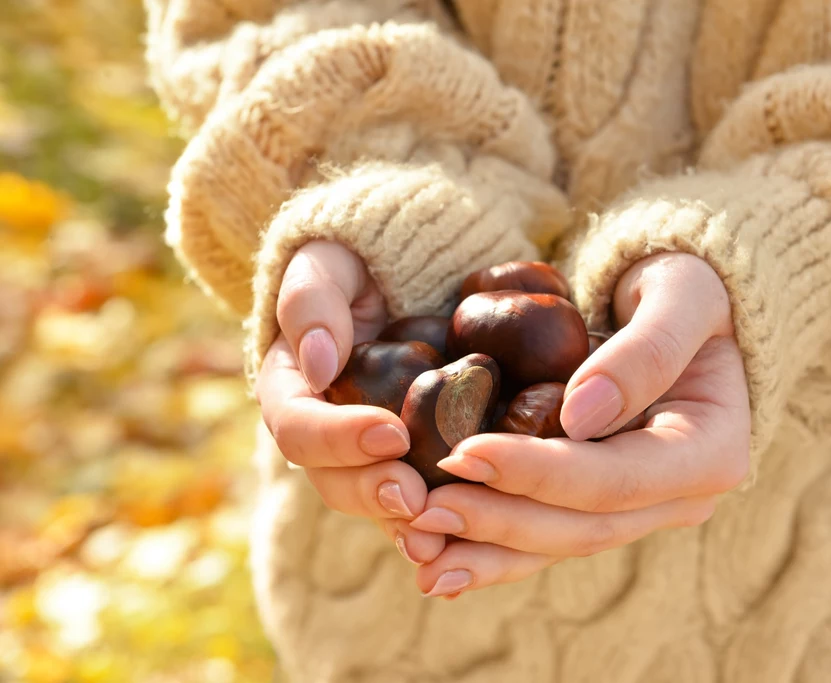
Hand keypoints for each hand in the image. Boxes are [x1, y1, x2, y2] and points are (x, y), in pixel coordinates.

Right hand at [255, 240, 444, 566]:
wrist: (397, 275)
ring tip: (442, 526)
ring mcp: (366, 454)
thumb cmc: (353, 263)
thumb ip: (311, 303)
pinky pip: (421, 501)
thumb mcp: (325, 263)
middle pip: (334, 480)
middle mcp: (322, 433)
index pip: (296, 427)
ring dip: (407, 521)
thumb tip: (318, 362)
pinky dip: (441, 522)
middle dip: (374, 491)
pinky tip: (472, 530)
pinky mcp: (411, 461)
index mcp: (290, 390)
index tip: (389, 433)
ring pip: (376, 500)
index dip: (337, 438)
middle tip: (416, 495)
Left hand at [408, 253, 749, 597]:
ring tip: (419, 549)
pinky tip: (439, 562)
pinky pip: (545, 534)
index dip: (537, 474)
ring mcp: (640, 507)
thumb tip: (580, 417)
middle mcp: (678, 497)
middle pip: (580, 526)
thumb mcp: (683, 296)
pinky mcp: (602, 503)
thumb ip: (645, 353)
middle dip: (499, 521)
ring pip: (557, 544)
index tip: (464, 454)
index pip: (614, 479)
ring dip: (486, 550)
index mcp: (709, 452)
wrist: (687, 306)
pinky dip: (493, 548)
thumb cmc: (688, 288)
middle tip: (422, 510)